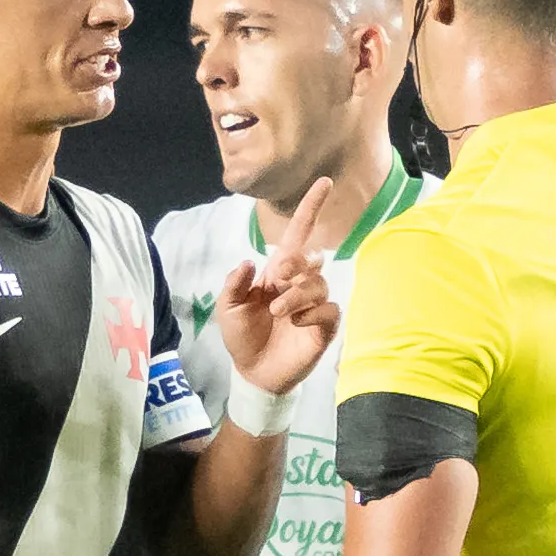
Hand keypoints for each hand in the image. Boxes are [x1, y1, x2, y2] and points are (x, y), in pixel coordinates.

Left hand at [217, 178, 340, 398]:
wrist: (253, 373)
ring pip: (319, 284)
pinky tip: (295, 323)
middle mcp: (299, 284)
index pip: (298, 235)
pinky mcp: (324, 328)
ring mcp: (314, 306)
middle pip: (312, 258)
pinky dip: (310, 313)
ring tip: (278, 311)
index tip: (324, 182)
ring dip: (297, 294)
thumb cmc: (242, 336)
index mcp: (278, 273)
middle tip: (277, 279)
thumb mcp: (227, 307)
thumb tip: (249, 261)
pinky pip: (328, 310)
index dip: (310, 209)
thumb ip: (234, 283)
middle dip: (296, 263)